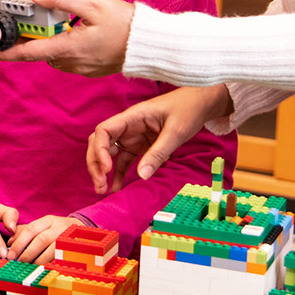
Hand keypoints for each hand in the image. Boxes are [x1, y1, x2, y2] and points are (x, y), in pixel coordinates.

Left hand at [0, 0, 133, 76]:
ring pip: (54, 53)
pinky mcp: (90, 68)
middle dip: (30, 37)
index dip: (4, 53)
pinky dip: (64, 44)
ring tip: (57, 20)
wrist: (151, 45)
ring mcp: (81, 68)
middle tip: (26, 20)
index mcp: (68, 48)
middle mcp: (71, 62)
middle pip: (39, 51)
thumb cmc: (126, 25)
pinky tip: (75, 30)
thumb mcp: (92, 5)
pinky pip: (68, 57)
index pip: (27, 53)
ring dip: (50, 39)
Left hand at [8, 214, 84, 265]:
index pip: (31, 229)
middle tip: (18, 263)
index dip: (19, 242)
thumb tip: (10, 242)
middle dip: (27, 253)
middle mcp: (58, 228)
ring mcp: (67, 239)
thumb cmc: (57, 229)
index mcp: (48, 221)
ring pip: (51, 250)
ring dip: (38, 260)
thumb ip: (24, 232)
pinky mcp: (73, 250)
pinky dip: (50, 264)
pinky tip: (43, 269)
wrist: (82, 229)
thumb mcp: (42, 225)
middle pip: (40, 240)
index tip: (10, 254)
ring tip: (29, 267)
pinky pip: (60, 259)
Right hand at [87, 84, 232, 191]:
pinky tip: (116, 187)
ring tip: (102, 190)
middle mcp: (127, 127)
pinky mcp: (139, 145)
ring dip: (102, 170)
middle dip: (95, 163)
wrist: (199, 103)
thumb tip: (141, 176)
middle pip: (100, 143)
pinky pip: (124, 160)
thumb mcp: (176, 132)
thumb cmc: (187, 110)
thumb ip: (158, 153)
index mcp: (132, 117)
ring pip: (108, 153)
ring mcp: (132, 136)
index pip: (104, 130)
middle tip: (99, 184)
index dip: (99, 149)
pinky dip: (118, 173)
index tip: (107, 168)